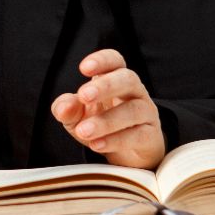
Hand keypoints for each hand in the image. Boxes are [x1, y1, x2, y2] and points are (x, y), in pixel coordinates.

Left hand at [50, 49, 165, 168]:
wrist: (125, 153)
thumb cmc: (98, 122)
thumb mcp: (76, 115)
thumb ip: (66, 108)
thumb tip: (63, 108)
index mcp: (114, 77)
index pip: (114, 60)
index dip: (102, 60)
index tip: (83, 68)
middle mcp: (134, 91)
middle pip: (128, 79)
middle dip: (106, 86)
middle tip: (84, 95)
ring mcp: (146, 112)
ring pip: (133, 110)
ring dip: (106, 121)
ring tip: (84, 131)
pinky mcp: (151, 136)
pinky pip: (138, 136)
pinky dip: (116, 140)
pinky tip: (97, 144)